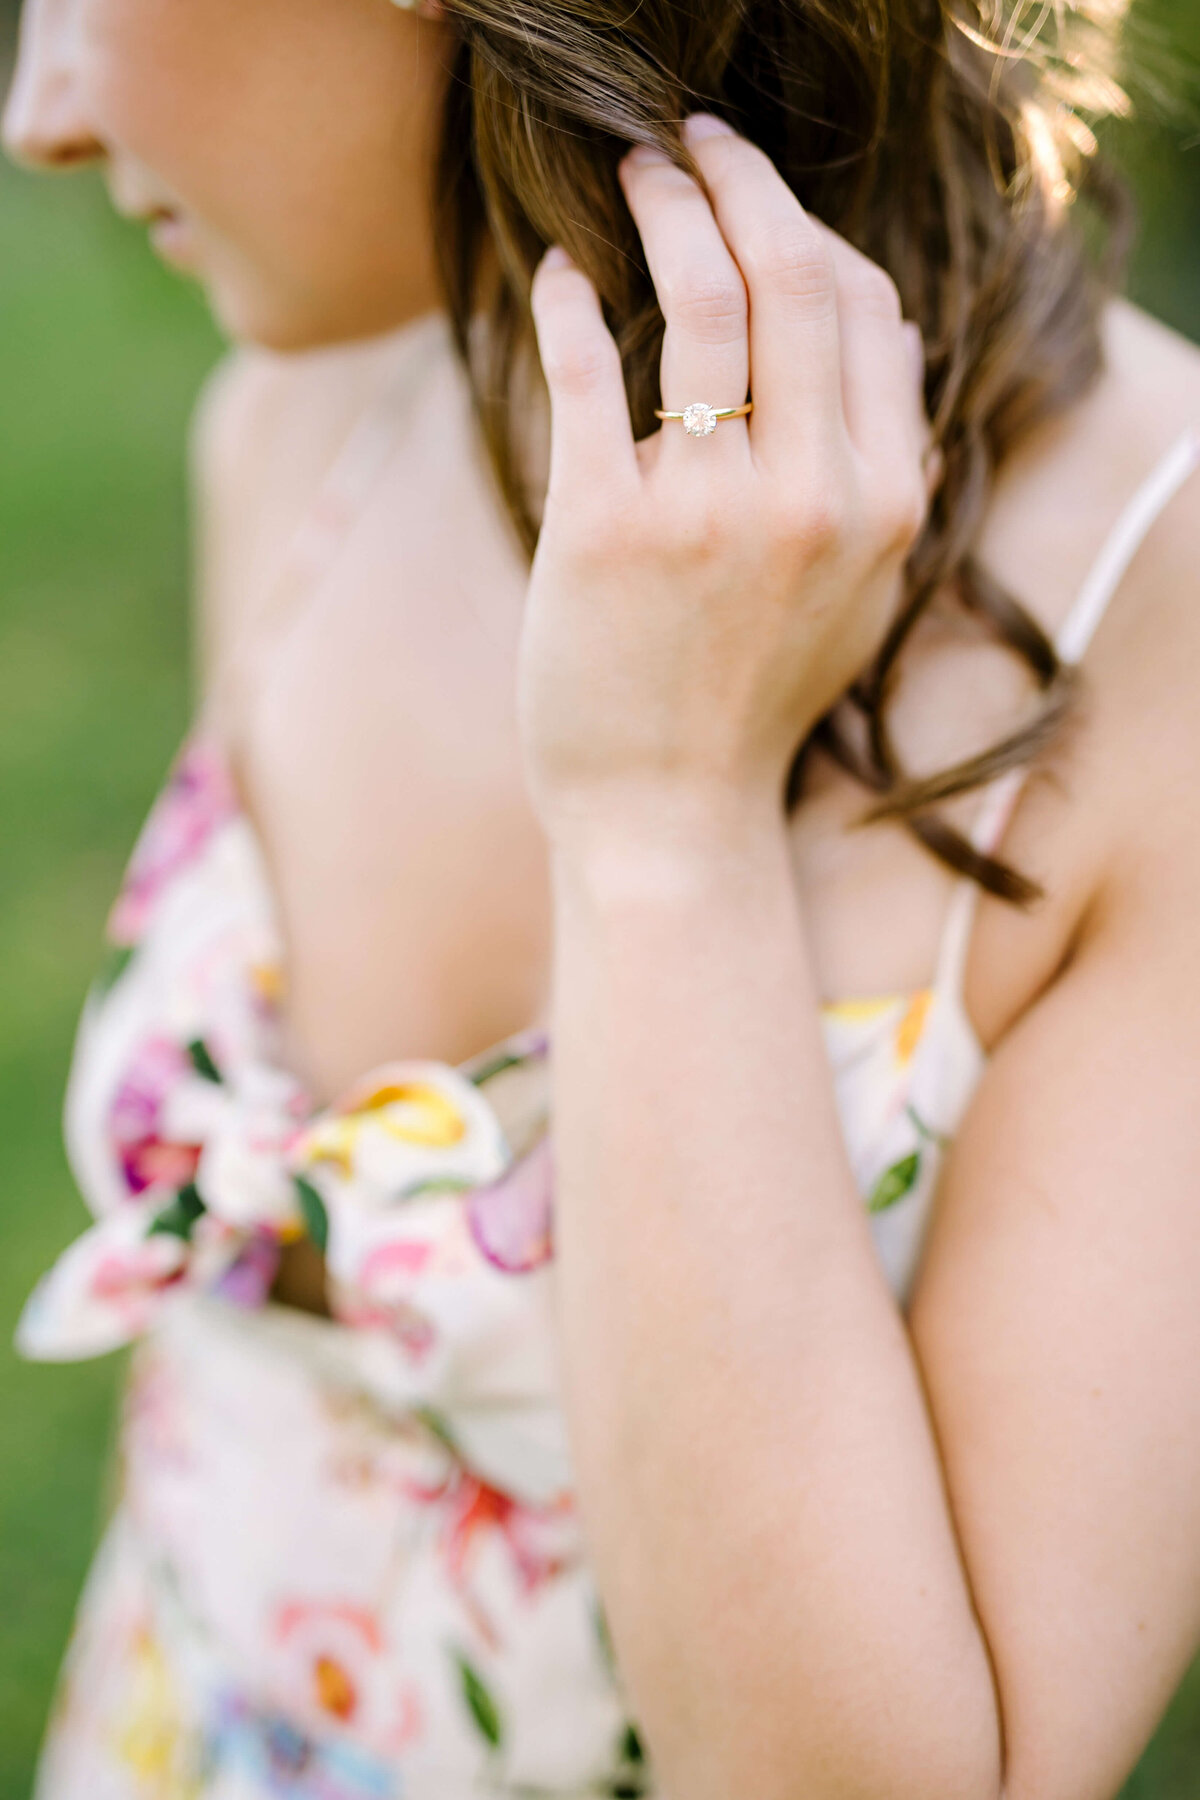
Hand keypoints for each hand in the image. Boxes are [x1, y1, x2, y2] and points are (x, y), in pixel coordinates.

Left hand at [519, 112, 933, 852]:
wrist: (669, 812)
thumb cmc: (750, 700)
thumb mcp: (858, 592)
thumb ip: (884, 469)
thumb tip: (889, 337)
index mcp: (884, 503)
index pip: (866, 312)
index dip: (811, 231)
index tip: (762, 199)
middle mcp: (813, 497)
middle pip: (795, 279)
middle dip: (742, 182)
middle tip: (695, 143)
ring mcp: (708, 512)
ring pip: (701, 303)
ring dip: (665, 211)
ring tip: (632, 174)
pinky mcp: (604, 529)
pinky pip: (590, 372)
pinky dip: (571, 303)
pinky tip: (560, 275)